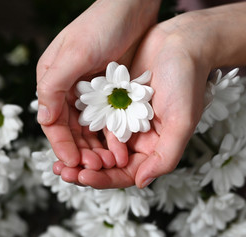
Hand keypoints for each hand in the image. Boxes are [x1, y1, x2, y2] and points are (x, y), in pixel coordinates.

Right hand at [36, 0, 160, 174]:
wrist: (133, 7)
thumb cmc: (101, 25)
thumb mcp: (75, 54)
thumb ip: (55, 86)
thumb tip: (42, 119)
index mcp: (53, 80)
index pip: (52, 120)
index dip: (61, 144)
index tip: (72, 164)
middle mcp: (69, 89)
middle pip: (71, 129)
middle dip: (81, 150)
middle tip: (94, 169)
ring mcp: (91, 92)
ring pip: (90, 129)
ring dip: (97, 148)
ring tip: (109, 164)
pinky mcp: (110, 92)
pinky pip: (109, 120)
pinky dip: (112, 136)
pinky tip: (120, 149)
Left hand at [57, 15, 212, 187]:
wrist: (180, 43)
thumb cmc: (186, 81)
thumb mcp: (181, 122)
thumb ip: (165, 156)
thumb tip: (141, 183)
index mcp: (154, 148)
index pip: (126, 173)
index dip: (103, 179)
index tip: (81, 177)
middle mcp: (138, 138)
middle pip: (108, 163)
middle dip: (85, 169)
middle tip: (63, 171)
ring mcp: (124, 120)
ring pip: (98, 144)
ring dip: (80, 151)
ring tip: (59, 158)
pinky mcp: (114, 102)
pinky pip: (94, 120)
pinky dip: (82, 128)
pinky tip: (66, 130)